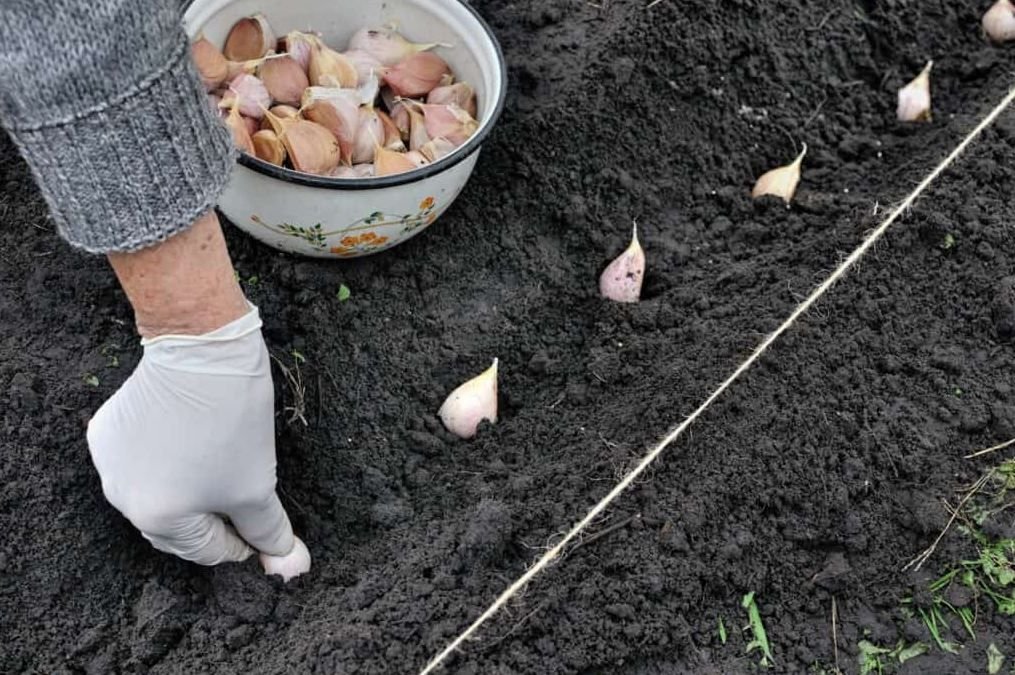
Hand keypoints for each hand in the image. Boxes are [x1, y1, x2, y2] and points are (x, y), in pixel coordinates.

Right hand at [87, 305, 303, 568]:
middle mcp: (120, 497)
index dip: (244, 539)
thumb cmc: (230, 419)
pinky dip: (166, 462)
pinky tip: (192, 442)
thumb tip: (290, 568)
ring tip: (222, 464)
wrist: (202, 348)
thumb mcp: (258, 484)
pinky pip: (140, 462)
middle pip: (179, 527)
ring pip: (159, 494)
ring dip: (190, 490)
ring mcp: (108, 462)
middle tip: (246, 493)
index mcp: (155, 518)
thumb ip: (270, 532)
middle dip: (215, 517)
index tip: (264, 523)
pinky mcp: (106, 430)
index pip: (208, 550)